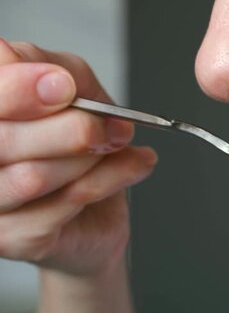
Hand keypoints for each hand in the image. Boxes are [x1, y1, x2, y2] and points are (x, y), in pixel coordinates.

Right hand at [0, 38, 156, 276]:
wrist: (95, 206)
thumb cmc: (77, 141)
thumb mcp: (78, 88)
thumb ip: (65, 74)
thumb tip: (57, 82)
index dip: (20, 90)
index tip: (64, 86)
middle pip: (3, 141)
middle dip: (71, 129)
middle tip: (115, 126)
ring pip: (32, 177)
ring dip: (91, 157)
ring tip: (119, 145)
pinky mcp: (13, 238)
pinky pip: (64, 204)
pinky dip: (110, 180)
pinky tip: (131, 167)